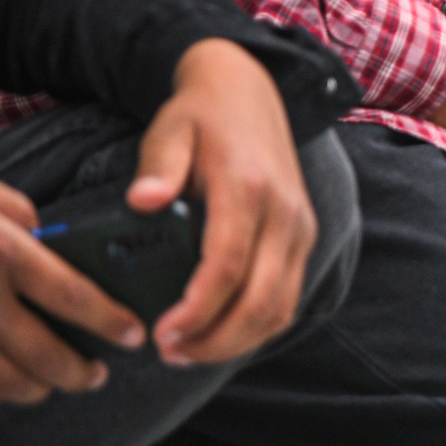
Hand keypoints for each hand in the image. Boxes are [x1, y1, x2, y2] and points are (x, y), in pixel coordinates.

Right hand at [0, 178, 136, 403]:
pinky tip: (3, 384)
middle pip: (37, 351)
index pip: (70, 296)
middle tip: (95, 376)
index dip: (108, 321)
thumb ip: (20, 216)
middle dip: (74, 371)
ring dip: (30, 389)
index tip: (133, 336)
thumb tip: (46, 239)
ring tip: (49, 387)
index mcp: (0, 250)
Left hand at [134, 37, 318, 366]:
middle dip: (215, 340)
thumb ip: (158, 165)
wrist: (250, 92)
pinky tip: (220, 333)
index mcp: (249, 188)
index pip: (229, 266)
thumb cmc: (201, 115)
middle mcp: (285, 212)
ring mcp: (300, 226)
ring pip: (281, 307)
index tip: (162, 334)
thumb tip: (142, 200)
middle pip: (261, 300)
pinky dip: (257, 325)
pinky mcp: (303, 236)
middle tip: (169, 353)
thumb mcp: (169, 129)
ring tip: (188, 351)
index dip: (197, 310)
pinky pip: (288, 296)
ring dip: (237, 340)